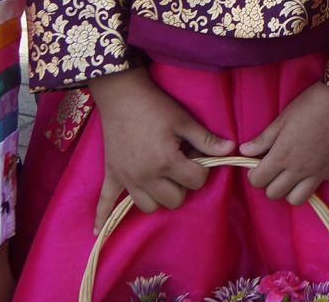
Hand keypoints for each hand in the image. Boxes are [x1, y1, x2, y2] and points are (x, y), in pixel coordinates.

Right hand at [87, 67, 234, 227]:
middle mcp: (145, 177)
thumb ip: (207, 140)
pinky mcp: (112, 175)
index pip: (196, 182)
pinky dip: (102, 216)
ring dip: (158, 196)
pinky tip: (97, 231)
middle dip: (182, 186)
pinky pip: (105, 202)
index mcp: (166, 162)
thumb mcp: (185, 121)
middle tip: (180, 166)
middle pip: (174, 201)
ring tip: (161, 178)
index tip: (196, 157)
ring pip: (148, 207)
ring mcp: (127, 179)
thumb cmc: (156, 107)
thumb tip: (231, 150)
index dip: (201, 170)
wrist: (122, 96)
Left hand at [241, 81, 328, 229]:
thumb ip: (263, 138)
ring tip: (295, 182)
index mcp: (282, 156)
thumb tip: (243, 151)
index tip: (259, 166)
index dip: (255, 174)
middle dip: (271, 184)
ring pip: (299, 199)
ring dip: (293, 193)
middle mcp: (299, 170)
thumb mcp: (282, 118)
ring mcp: (322, 173)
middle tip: (276, 171)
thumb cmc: (310, 103)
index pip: (258, 180)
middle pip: (276, 193)